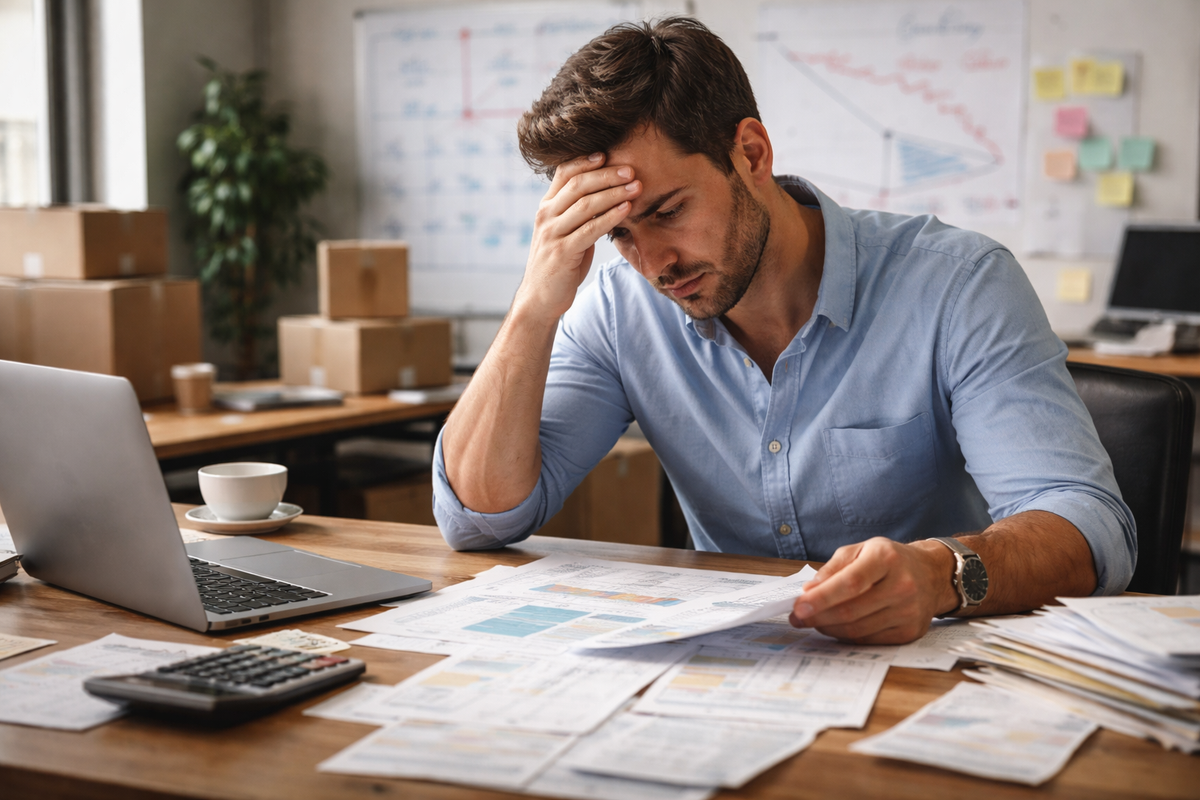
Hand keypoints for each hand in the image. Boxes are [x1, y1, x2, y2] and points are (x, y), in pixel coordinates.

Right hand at [514, 153, 641, 320]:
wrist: (540, 299)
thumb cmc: (559, 264)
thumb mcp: (566, 233)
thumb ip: (579, 214)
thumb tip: (607, 195)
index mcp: (546, 207)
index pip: (564, 173)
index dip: (585, 160)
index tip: (609, 153)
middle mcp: (546, 216)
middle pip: (578, 184)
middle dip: (607, 175)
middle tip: (631, 170)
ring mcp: (552, 233)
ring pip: (585, 204)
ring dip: (614, 193)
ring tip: (636, 188)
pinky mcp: (562, 252)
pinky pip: (590, 229)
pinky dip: (610, 217)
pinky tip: (627, 210)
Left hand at [789, 538, 958, 644]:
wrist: (930, 574)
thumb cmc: (889, 560)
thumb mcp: (861, 550)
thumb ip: (833, 568)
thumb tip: (809, 592)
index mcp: (886, 558)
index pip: (850, 583)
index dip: (822, 598)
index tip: (798, 606)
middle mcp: (902, 585)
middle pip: (851, 610)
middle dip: (818, 617)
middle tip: (797, 618)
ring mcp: (908, 611)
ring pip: (858, 629)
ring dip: (828, 628)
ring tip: (812, 622)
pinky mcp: (910, 632)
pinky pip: (869, 640)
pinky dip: (846, 636)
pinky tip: (834, 628)